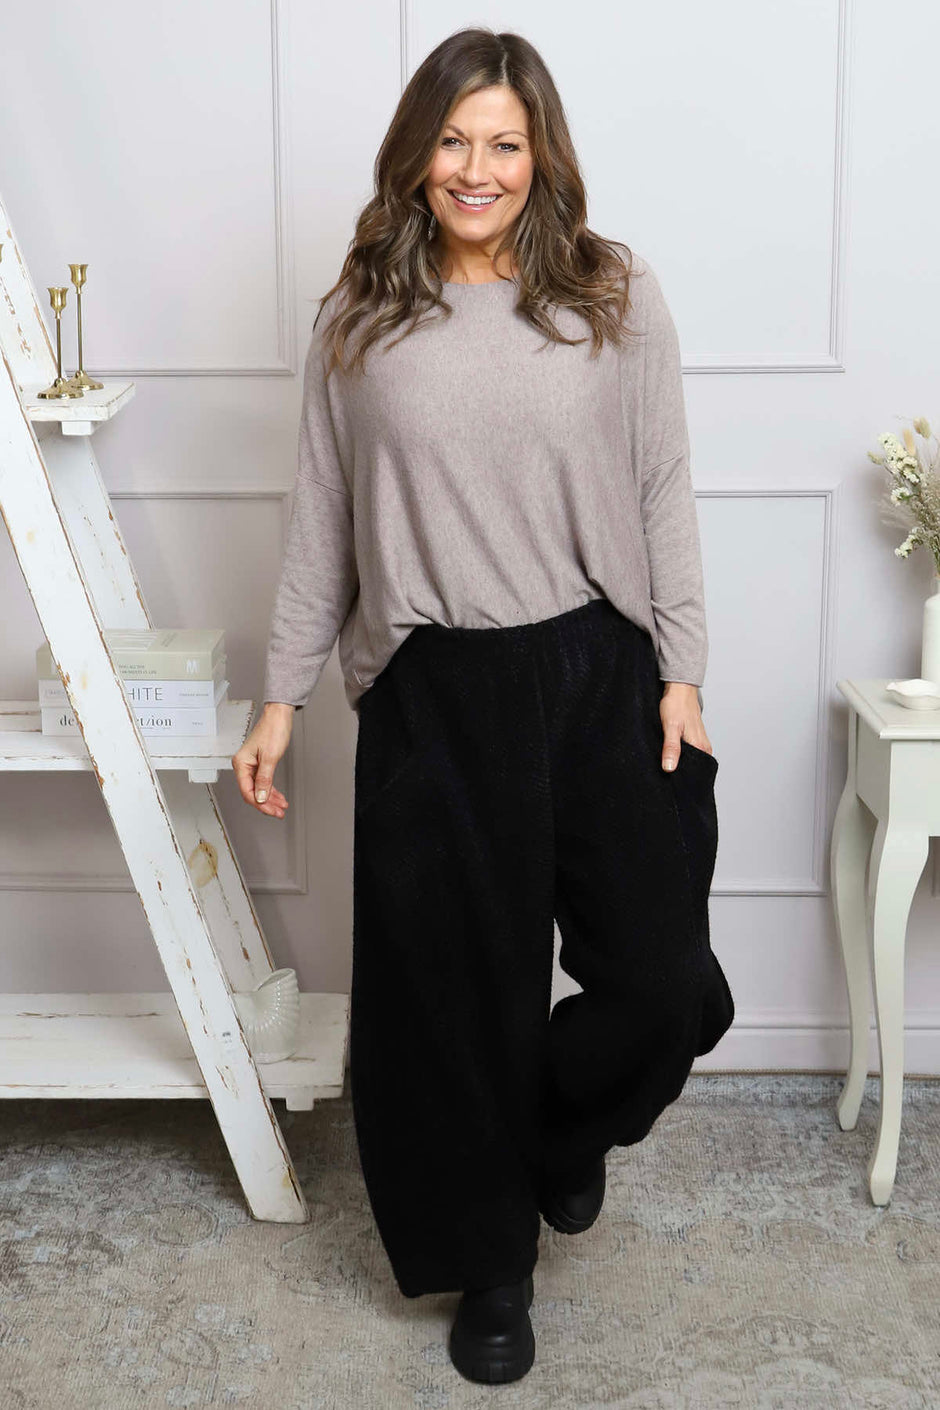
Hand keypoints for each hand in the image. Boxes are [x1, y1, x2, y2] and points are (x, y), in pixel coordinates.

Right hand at [232, 702, 293, 817]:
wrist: (279, 716)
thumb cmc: (273, 730)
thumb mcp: (270, 757)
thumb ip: (264, 779)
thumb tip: (260, 797)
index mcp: (241, 763)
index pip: (247, 791)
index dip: (260, 804)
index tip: (272, 811)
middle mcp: (243, 765)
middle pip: (252, 792)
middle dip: (266, 804)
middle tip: (279, 812)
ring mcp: (251, 765)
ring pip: (259, 789)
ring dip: (270, 799)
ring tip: (281, 807)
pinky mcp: (259, 763)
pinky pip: (263, 782)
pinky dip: (271, 790)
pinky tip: (278, 797)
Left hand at [659, 681, 711, 771]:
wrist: (680, 690)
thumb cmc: (676, 705)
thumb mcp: (670, 727)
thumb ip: (671, 748)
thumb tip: (669, 768)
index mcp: (700, 747)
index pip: (694, 772)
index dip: (681, 778)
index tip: (670, 781)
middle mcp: (704, 747)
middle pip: (693, 768)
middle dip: (680, 771)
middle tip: (665, 771)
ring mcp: (701, 743)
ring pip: (690, 760)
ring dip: (680, 762)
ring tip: (667, 762)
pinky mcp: (696, 739)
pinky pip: (689, 753)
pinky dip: (680, 755)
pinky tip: (670, 753)